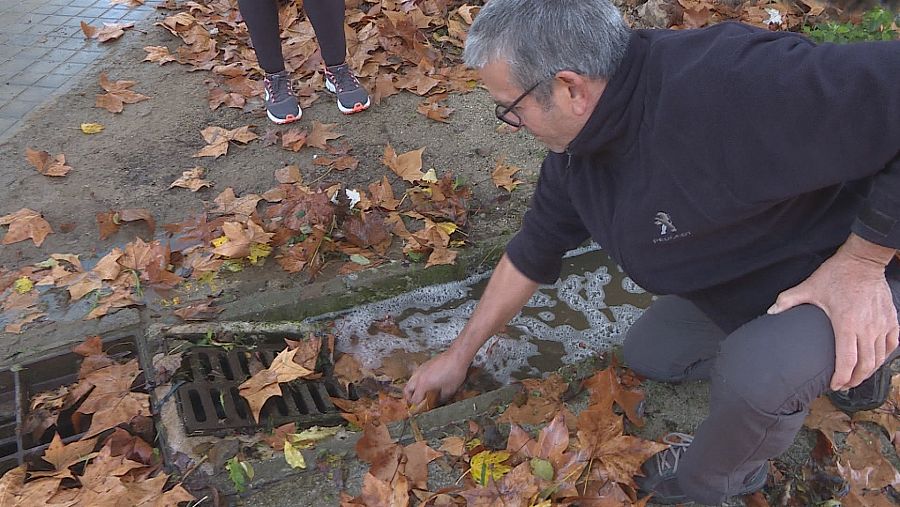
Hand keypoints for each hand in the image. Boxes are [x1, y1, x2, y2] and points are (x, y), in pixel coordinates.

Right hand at [403, 350, 469, 405]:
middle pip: (406, 389)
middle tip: (415, 403)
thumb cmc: (454, 373)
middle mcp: (418, 377)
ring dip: (412, 389)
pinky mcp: (424, 365)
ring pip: (410, 381)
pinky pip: (415, 375)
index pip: (414, 399)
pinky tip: (425, 384)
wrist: (456, 357)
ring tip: (419, 394)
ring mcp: (420, 369)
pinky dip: (416, 381)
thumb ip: (441, 399)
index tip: (419, 411)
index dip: (416, 407)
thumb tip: (437, 403)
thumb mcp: (449, 390)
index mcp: (423, 385)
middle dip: (409, 397)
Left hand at [768, 238, 898, 389]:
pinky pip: (892, 345)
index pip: (847, 360)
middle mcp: (867, 328)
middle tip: (843, 385)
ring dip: (868, 371)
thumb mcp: (809, 287)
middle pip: (865, 365)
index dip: (841, 377)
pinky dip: (884, 357)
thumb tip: (771, 312)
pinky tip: (874, 361)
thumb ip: (788, 300)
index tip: (834, 385)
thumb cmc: (836, 275)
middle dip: (854, 380)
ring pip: (879, 358)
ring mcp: (882, 325)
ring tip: (856, 377)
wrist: (863, 261)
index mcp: (847, 323)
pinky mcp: (892, 320)